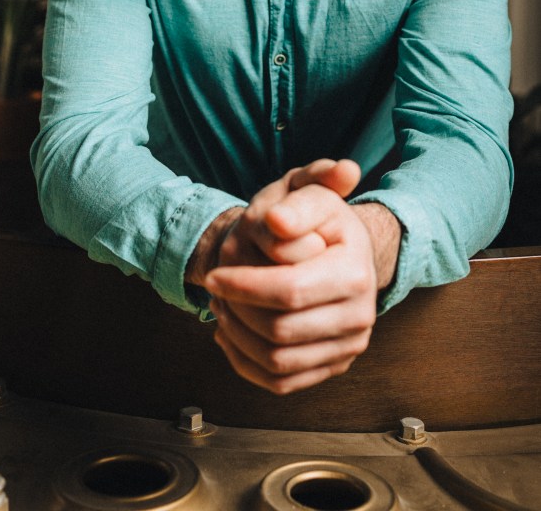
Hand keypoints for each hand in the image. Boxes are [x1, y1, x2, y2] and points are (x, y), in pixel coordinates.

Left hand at [201, 160, 397, 393]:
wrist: (343, 247)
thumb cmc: (318, 217)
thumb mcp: (310, 191)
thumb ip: (298, 199)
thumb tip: (277, 222)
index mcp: (355, 273)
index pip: (290, 290)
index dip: (243, 285)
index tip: (213, 275)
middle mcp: (359, 317)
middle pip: (280, 330)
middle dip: (236, 311)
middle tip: (213, 290)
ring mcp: (348, 347)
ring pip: (277, 362)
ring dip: (237, 337)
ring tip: (220, 307)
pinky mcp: (332, 366)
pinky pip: (282, 382)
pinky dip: (246, 362)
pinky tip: (230, 332)